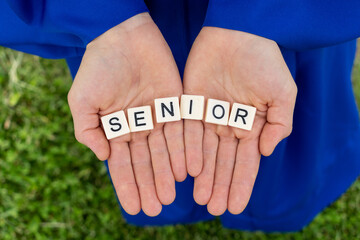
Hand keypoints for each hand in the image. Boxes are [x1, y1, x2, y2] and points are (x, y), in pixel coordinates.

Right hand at [67, 13, 185, 215]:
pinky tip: (187, 169)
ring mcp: (159, 117)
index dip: (128, 186)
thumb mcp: (82, 100)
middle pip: (147, 162)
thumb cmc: (99, 66)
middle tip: (156, 207)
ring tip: (171, 194)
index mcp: (117, 129)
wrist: (123, 36)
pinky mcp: (177, 103)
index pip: (123, 165)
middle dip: (150, 185)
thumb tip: (103, 157)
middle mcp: (139, 127)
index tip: (135, 208)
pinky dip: (185, 150)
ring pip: (166, 151)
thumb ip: (87, 130)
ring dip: (168, 173)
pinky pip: (182, 131)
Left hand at [183, 27, 296, 214]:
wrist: (237, 33)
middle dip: (220, 185)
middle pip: (224, 162)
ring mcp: (209, 116)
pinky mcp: (190, 105)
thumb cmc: (264, 61)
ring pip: (205, 152)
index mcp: (251, 125)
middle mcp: (229, 125)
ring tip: (201, 198)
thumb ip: (279, 124)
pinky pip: (188, 133)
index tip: (236, 206)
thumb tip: (266, 152)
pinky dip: (189, 152)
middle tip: (215, 208)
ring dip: (204, 176)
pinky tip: (188, 172)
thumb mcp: (283, 94)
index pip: (246, 161)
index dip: (241, 183)